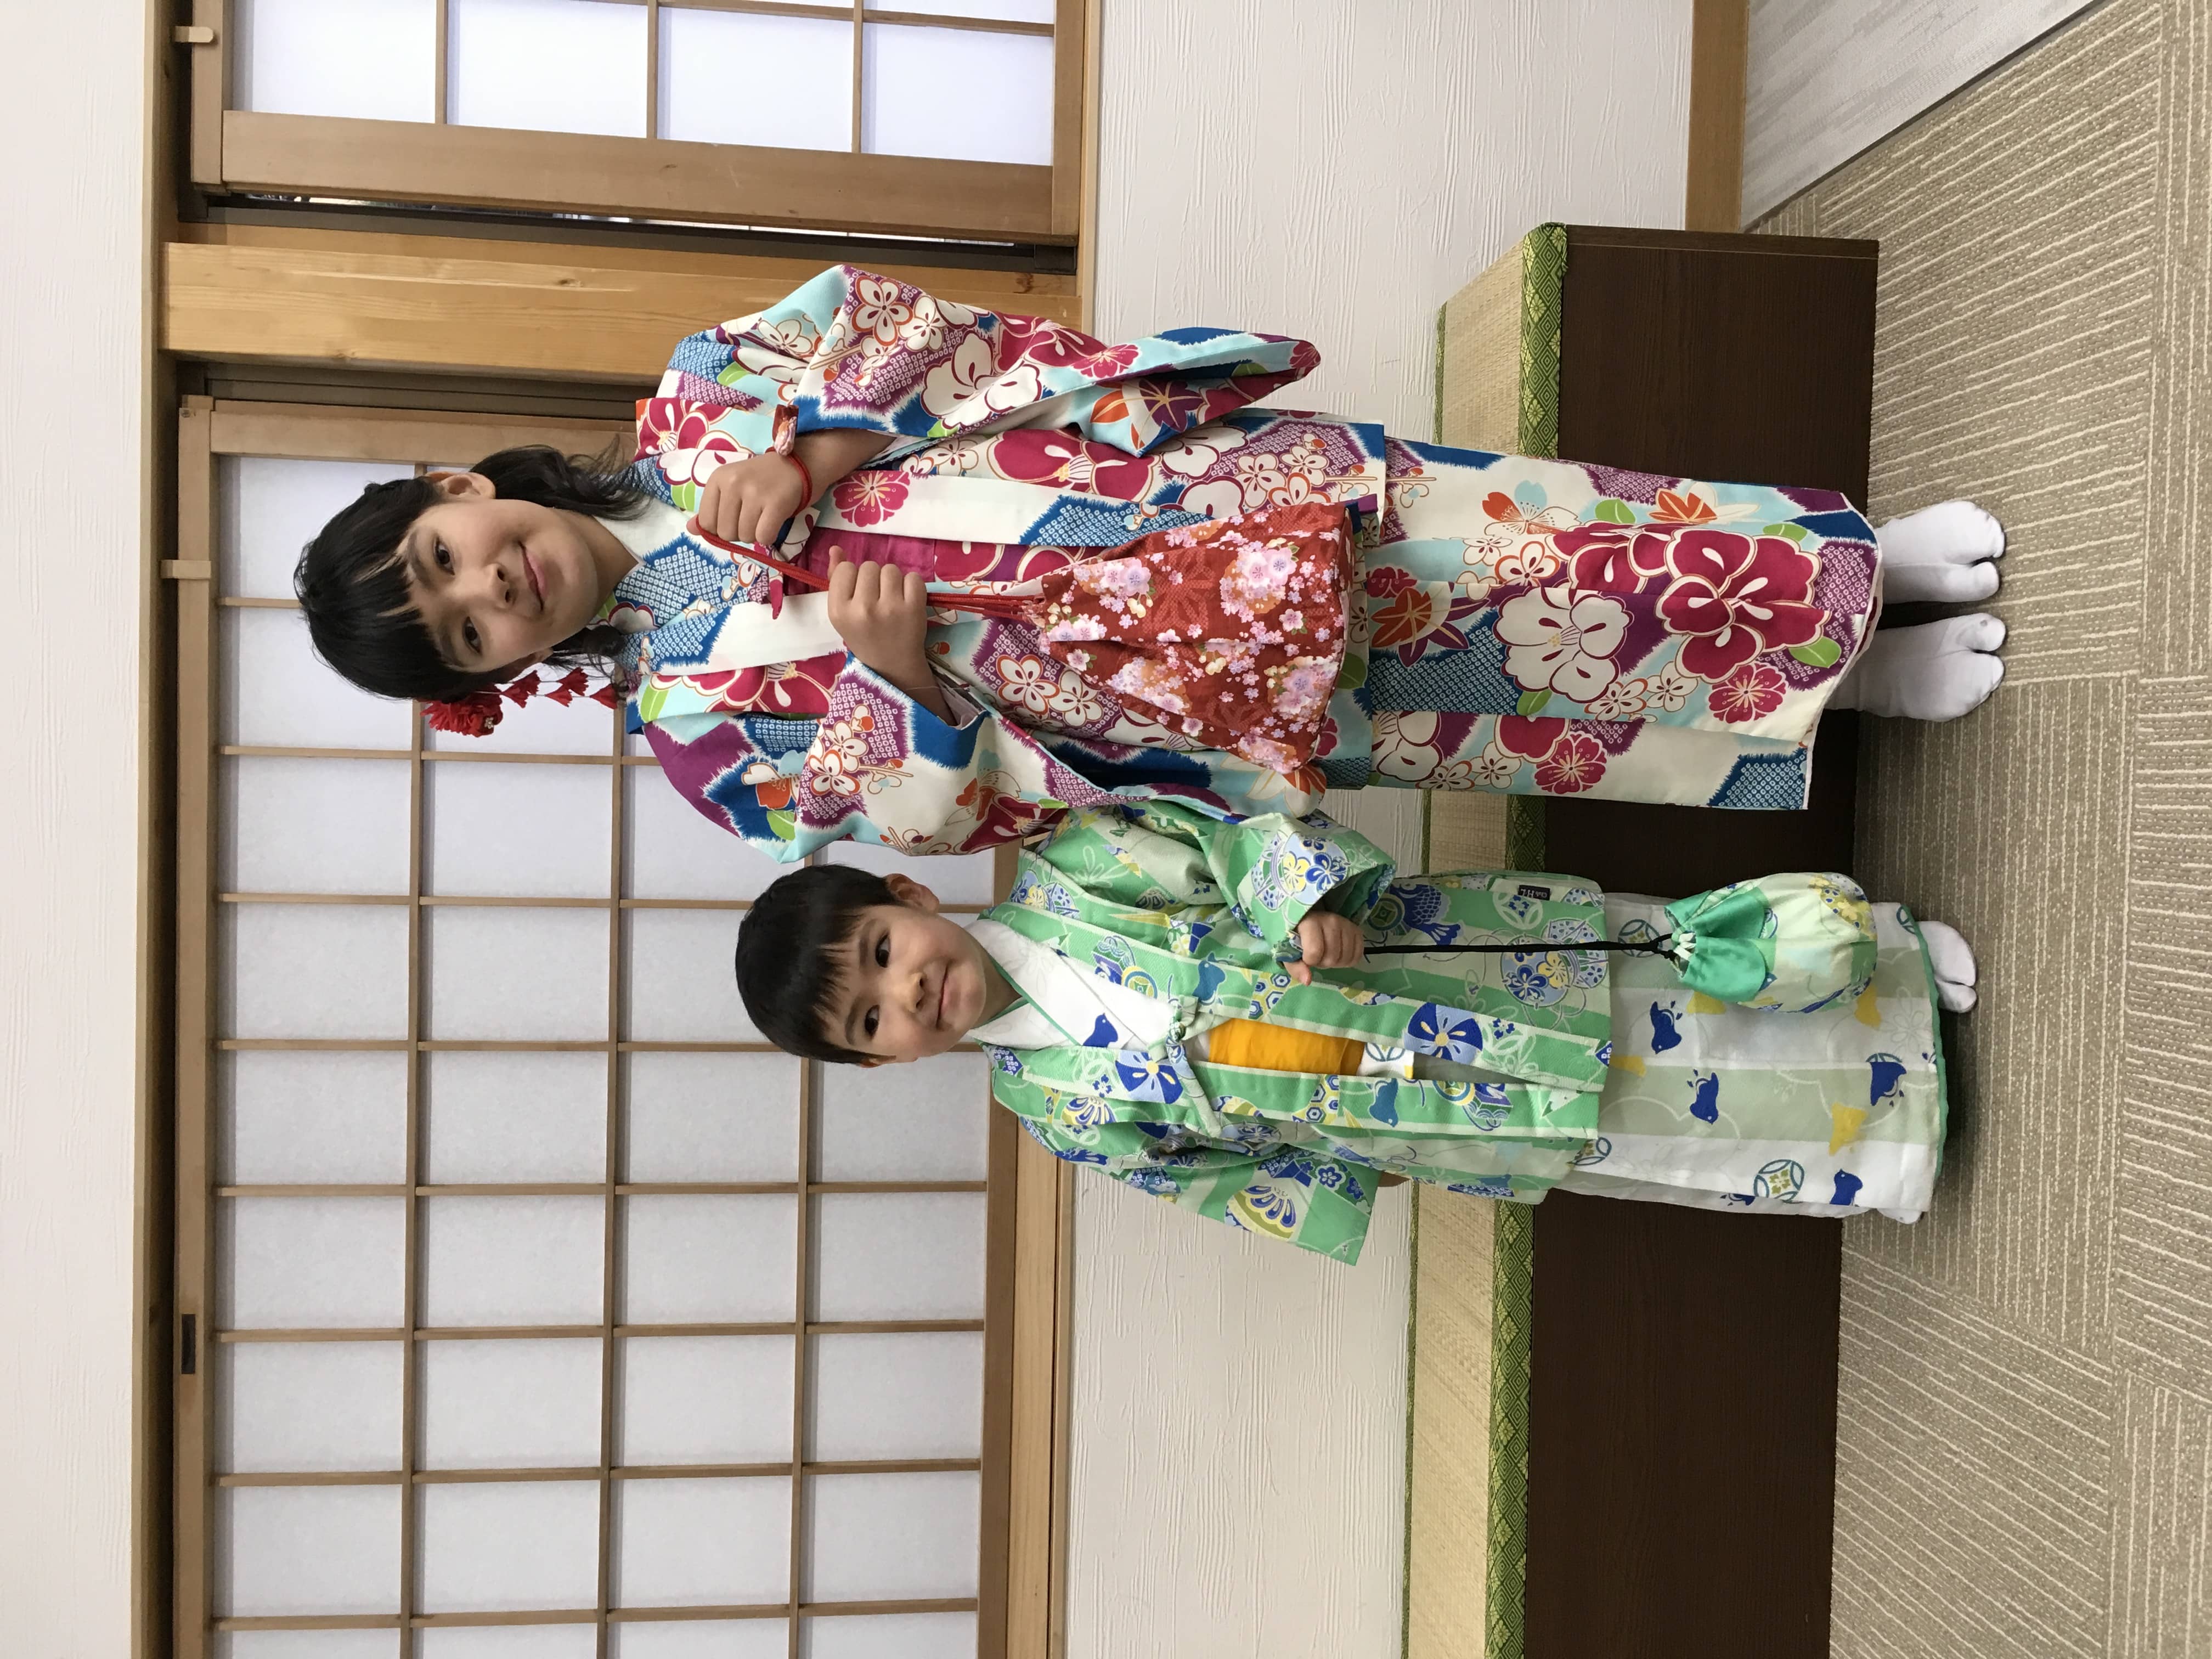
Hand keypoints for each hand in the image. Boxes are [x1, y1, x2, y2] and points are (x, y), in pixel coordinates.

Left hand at [691, 452, 806, 546]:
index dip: (720, 527)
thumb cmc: (759, 480)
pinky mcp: (775, 503)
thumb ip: (710, 509)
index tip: (734, 516)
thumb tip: (690, 530)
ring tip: (763, 516)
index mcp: (717, 479)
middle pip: (726, 533)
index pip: (707, 523)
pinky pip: (763, 537)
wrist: (795, 467)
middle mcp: (733, 483)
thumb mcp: (729, 488)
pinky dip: (768, 536)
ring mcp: (755, 492)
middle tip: (752, 516)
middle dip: (739, 532)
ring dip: (755, 534)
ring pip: (745, 537)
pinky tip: (773, 521)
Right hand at [826, 549, 931, 686]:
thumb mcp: (842, 613)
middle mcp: (862, 609)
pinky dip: (912, 586)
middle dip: (874, 579)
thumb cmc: (864, 636)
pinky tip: (907, 602)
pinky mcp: (914, 608)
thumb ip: (836, 580)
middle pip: (869, 566)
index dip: (854, 578)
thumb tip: (836, 549)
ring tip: (892, 600)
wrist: (892, 666)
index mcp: (838, 610)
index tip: (859, 595)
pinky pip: (913, 577)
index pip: (846, 569)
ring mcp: (890, 608)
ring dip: (893, 581)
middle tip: (878, 600)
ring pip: (891, 569)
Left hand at [1289, 910, 1364, 983]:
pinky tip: (1339, 954)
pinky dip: (1348, 961)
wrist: (1310, 921)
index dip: (1310, 961)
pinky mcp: (1357, 930)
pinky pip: (1357, 955)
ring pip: (1345, 958)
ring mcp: (1346, 925)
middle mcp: (1331, 921)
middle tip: (1317, 955)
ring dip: (1335, 963)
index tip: (1305, 956)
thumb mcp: (1289, 952)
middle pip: (1332, 957)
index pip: (1315, 951)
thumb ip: (1295, 967)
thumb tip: (1308, 981)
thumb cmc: (1298, 936)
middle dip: (1323, 963)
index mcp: (1310, 922)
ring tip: (1327, 954)